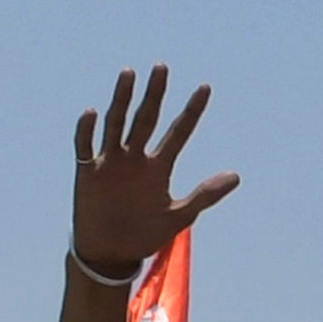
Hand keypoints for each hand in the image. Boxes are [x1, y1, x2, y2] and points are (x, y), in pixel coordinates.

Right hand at [71, 65, 236, 279]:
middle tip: (162, 67)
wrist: (111, 253)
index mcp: (159, 166)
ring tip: (129, 74)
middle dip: (155, 94)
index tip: (205, 88)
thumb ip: (205, 195)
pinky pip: (86, 146)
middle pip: (146, 119)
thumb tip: (236, 175)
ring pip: (117, 123)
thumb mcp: (179, 216)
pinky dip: (87, 130)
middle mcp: (135, 158)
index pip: (179, 132)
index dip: (192, 112)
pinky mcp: (88, 172)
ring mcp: (111, 162)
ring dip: (122, 100)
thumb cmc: (144, 234)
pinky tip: (94, 112)